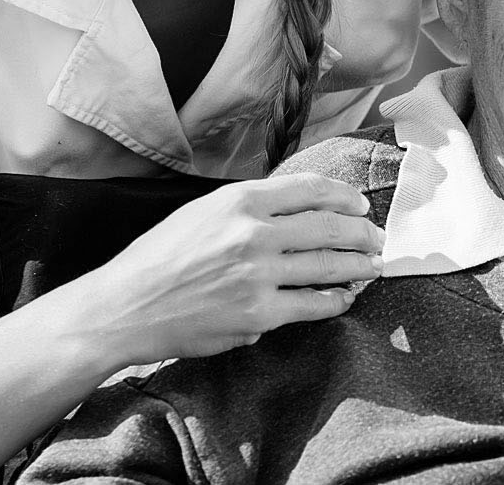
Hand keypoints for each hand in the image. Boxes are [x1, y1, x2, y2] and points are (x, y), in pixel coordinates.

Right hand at [73, 172, 384, 365]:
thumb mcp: (200, 213)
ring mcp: (257, 275)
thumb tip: (296, 209)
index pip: (309, 189)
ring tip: (373, 267)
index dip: (344, 196)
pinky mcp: (258, 314)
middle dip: (362, 233)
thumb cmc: (159, 259)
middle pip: (329, 227)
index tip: (360, 204)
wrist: (125, 306)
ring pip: (328, 266)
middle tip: (378, 238)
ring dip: (358, 267)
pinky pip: (312, 304)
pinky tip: (344, 297)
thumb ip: (247, 208)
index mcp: (238, 201)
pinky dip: (335, 300)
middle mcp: (251, 233)